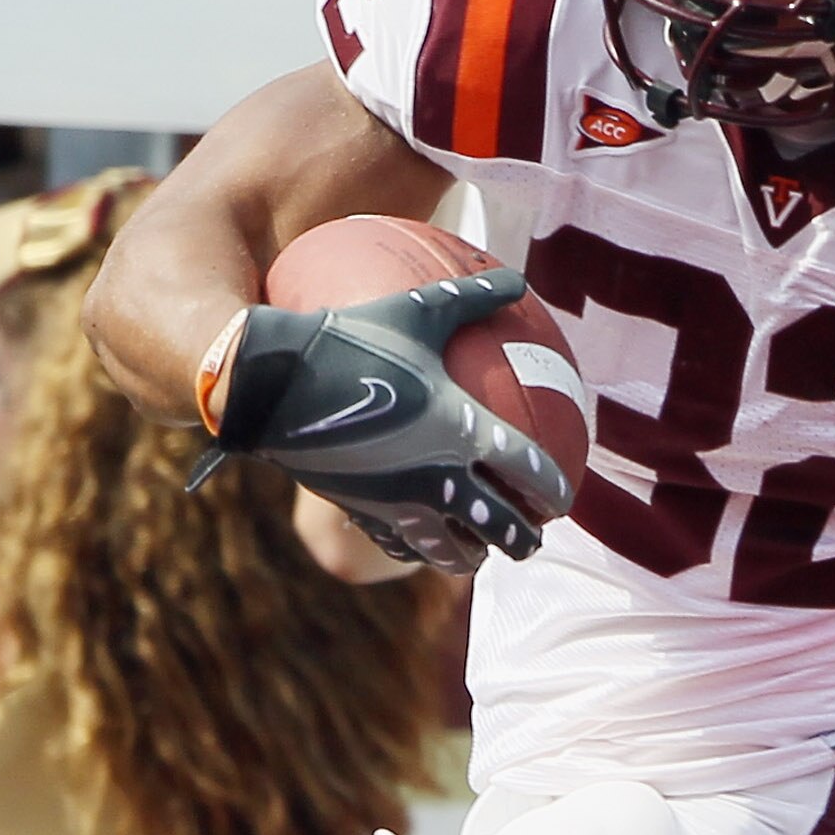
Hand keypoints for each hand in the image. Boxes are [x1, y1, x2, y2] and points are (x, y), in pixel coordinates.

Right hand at [191, 267, 571, 575]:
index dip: (556, 490)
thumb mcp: (413, 309)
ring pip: (457, 553)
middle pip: (505, 528)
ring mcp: (402, 502)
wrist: (271, 382)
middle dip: (526, 538)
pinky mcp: (365, 514)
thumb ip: (468, 297)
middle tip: (534, 534)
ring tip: (483, 551)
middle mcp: (441, 476)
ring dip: (476, 555)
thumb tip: (515, 279)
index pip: (533, 472)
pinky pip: (405, 548)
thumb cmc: (345, 337)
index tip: (562, 497)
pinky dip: (422, 550)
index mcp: (464, 430)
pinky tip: (426, 544)